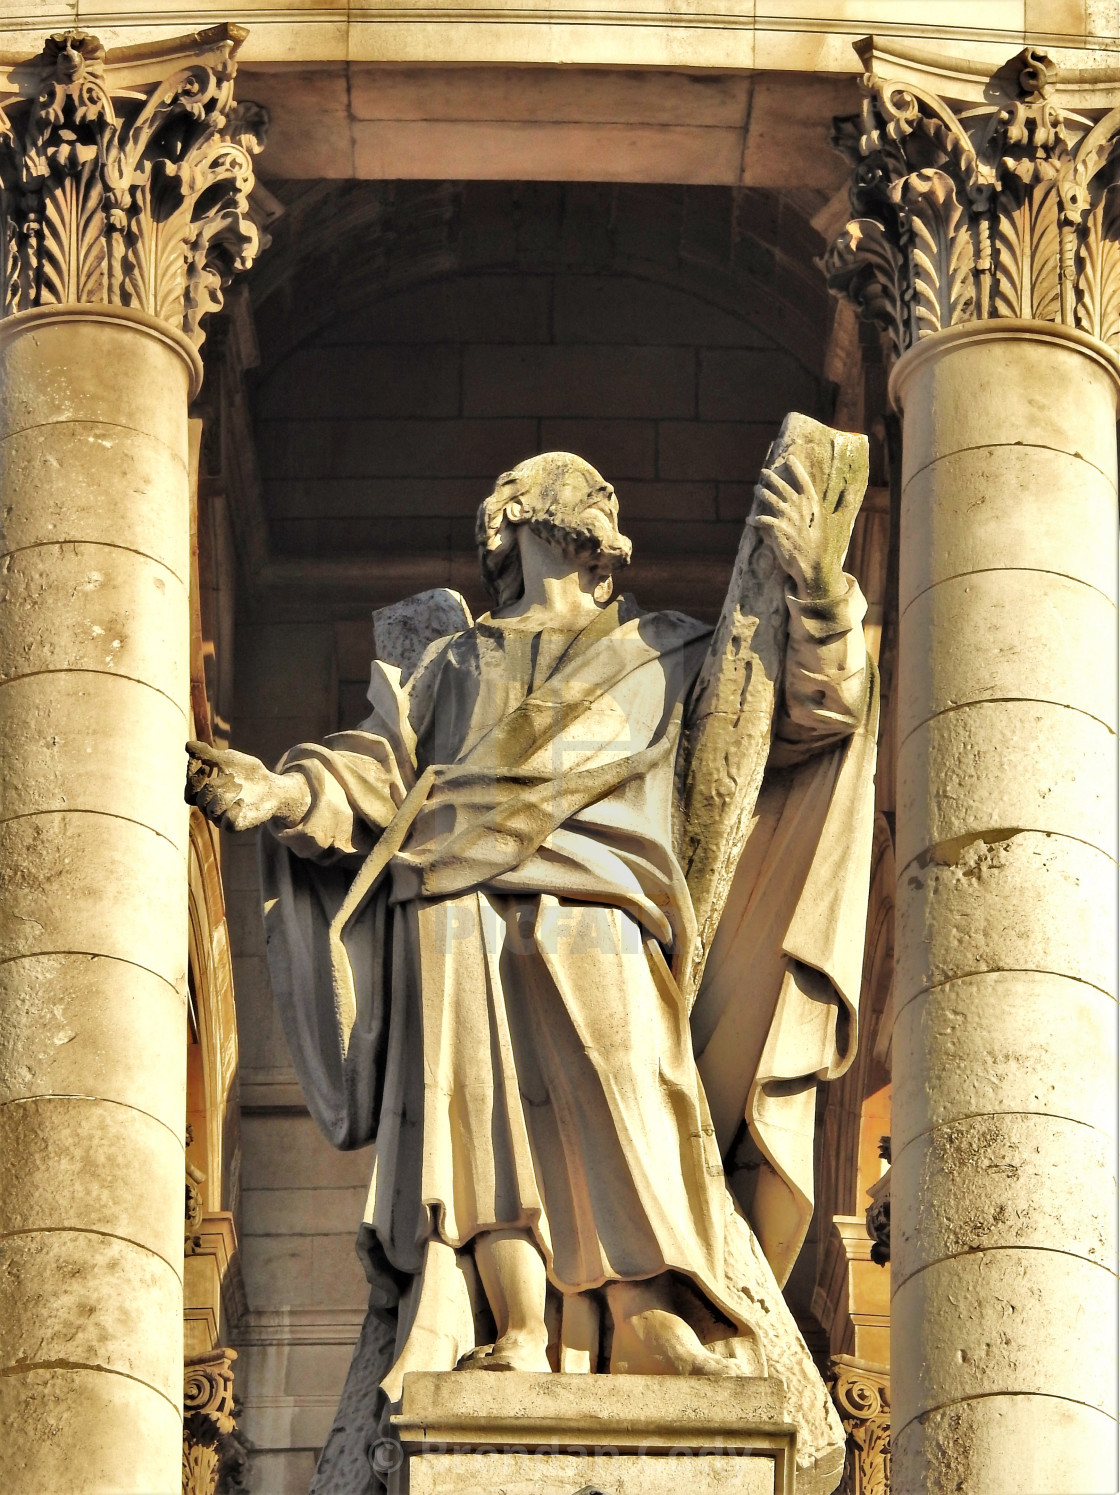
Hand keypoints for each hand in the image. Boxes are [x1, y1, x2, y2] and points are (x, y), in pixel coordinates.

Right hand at [185, 741, 309, 831]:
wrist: (271, 786)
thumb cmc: (247, 773)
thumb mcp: (228, 759)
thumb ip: (208, 754)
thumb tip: (187, 745)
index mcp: (205, 795)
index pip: (189, 793)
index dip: (193, 780)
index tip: (204, 764)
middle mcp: (210, 808)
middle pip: (201, 801)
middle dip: (215, 785)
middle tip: (232, 775)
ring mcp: (222, 818)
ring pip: (212, 811)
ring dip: (225, 795)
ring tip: (239, 785)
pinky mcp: (236, 825)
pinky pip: (227, 824)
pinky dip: (232, 811)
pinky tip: (242, 801)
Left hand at [749, 454, 855, 601]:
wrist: (815, 567)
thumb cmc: (827, 547)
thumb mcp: (840, 523)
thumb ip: (845, 505)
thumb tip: (855, 491)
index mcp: (813, 504)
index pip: (803, 481)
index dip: (796, 469)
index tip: (790, 459)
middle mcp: (799, 507)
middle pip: (782, 487)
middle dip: (771, 478)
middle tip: (764, 472)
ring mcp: (787, 518)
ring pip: (770, 499)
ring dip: (762, 493)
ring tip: (756, 489)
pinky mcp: (777, 530)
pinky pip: (762, 520)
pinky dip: (754, 520)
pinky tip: (749, 520)